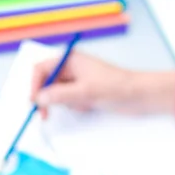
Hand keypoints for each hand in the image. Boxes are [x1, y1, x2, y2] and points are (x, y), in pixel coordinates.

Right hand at [30, 51, 174, 118]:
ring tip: (81, 105)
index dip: (34, 85)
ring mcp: (78, 81)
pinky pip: (69, 101)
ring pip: (57, 94)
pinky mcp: (85, 93)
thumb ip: (60, 94)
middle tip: (45, 115)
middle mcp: (72, 68)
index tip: (34, 102)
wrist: (141, 96)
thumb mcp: (86, 91)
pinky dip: (74, 107)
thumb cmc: (117, 87)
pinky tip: (88, 107)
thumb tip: (39, 98)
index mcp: (71, 59)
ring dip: (64, 103)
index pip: (41, 69)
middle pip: (46, 82)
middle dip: (47, 97)